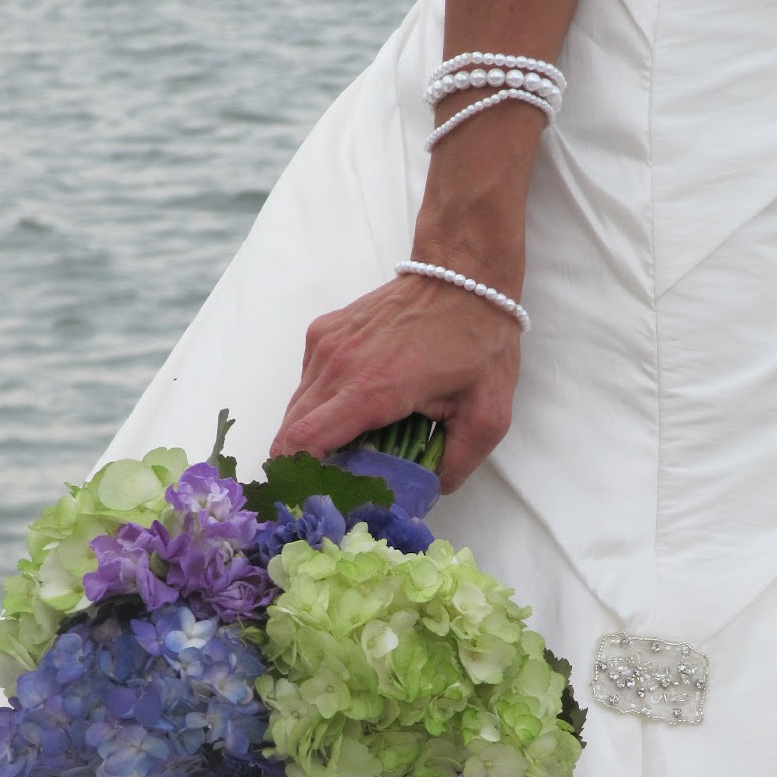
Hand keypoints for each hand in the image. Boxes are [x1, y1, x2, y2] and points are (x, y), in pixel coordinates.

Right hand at [269, 270, 522, 492]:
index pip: (305, 441)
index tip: (310, 502)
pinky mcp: (323, 332)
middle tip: (328, 492)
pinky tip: (348, 419)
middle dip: (302, 467)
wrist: (464, 273)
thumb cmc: (478, 341)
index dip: (299, 478)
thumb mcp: (486, 415)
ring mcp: (325, 344)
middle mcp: (338, 364)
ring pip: (295, 408)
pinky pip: (307, 383)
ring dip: (309, 439)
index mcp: (373, 388)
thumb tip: (427, 493)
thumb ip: (456, 463)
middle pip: (290, 432)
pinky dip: (317, 409)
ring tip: (340, 460)